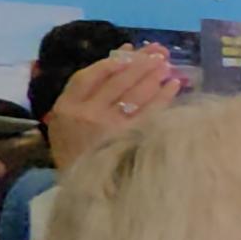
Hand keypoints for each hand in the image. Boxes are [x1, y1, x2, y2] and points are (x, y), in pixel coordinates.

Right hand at [44, 47, 185, 164]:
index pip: (89, 76)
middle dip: (140, 64)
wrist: (80, 188)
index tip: (130, 51)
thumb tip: (124, 54)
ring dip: (153, 76)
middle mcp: (86, 115)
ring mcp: (109, 128)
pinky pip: (150, 112)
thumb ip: (87, 90)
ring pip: (135, 94)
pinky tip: (174, 86)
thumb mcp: (66, 121)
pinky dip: (164, 97)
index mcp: (66, 107)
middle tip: (159, 53)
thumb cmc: (75, 149)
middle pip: (117, 81)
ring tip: (167, 65)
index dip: (111, 61)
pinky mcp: (129, 140)